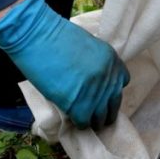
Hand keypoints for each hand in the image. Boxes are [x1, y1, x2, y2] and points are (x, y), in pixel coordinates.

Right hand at [0, 0, 129, 129]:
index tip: (101, 94)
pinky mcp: (79, 106)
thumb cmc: (55, 36)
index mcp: (112, 60)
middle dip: (104, 110)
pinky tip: (71, 118)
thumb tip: (92, 80)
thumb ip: (95, 63)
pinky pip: (83, 122)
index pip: (122, 82)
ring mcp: (96, 93)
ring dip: (92, 120)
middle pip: (114, 104)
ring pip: (100, 118)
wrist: (37, 36)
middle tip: (93, 113)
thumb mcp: (87, 45)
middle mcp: (108, 78)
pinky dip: (78, 123)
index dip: (110, 90)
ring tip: (83, 119)